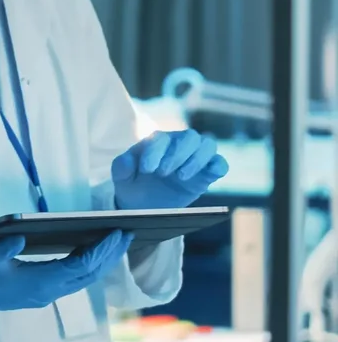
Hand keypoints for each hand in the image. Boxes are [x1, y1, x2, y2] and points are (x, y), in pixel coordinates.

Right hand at [0, 232, 128, 315]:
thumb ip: (1, 249)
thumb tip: (18, 237)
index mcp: (37, 283)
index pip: (78, 266)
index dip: (99, 250)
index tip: (116, 233)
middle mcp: (47, 292)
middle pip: (88, 275)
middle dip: (110, 255)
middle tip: (127, 235)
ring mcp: (46, 294)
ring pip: (84, 279)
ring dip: (103, 262)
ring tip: (118, 244)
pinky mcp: (43, 293)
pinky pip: (75, 280)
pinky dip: (90, 267)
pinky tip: (96, 254)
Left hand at [112, 131, 226, 211]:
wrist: (145, 204)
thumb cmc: (133, 185)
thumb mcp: (122, 178)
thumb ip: (121, 167)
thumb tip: (128, 159)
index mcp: (157, 142)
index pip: (161, 138)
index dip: (155, 152)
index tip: (147, 170)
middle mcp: (179, 145)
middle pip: (189, 136)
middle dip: (177, 154)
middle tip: (163, 173)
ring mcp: (196, 158)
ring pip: (208, 145)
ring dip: (197, 159)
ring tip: (180, 176)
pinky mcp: (207, 173)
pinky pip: (220, 164)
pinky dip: (217, 166)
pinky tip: (209, 175)